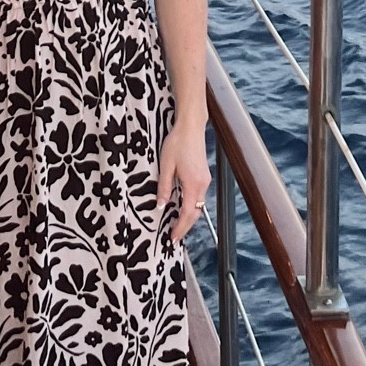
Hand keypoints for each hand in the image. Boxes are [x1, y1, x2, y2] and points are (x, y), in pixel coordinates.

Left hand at [157, 123, 209, 243]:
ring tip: (176, 224)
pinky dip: (191, 206)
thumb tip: (160, 205)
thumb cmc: (177, 143)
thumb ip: (164, 188)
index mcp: (193, 184)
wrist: (190, 127)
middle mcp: (202, 184)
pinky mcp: (204, 175)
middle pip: (195, 213)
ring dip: (189, 217)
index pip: (187, 213)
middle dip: (185, 226)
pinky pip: (199, 197)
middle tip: (174, 236)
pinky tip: (182, 207)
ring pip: (198, 206)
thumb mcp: (166, 166)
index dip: (180, 227)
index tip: (172, 237)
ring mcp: (205, 180)